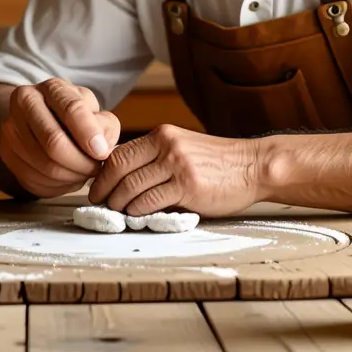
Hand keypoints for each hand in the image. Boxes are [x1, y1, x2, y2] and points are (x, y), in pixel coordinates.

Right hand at [0, 78, 120, 197]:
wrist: (43, 119)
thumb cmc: (75, 117)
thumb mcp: (96, 112)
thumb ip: (104, 126)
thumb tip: (101, 149)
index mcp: (52, 88)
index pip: (71, 109)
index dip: (89, 134)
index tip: (102, 153)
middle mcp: (25, 102)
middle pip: (53, 142)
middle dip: (81, 162)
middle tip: (96, 169)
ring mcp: (11, 129)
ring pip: (45, 165)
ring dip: (71, 176)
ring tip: (83, 172)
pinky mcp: (7, 153)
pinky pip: (35, 180)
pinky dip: (57, 185)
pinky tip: (68, 177)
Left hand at [88, 124, 262, 216]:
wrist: (253, 166)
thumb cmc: (219, 164)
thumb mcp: (182, 149)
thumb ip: (156, 159)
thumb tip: (122, 181)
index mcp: (162, 135)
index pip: (118, 154)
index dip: (102, 175)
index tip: (98, 189)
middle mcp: (167, 146)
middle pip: (118, 169)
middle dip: (104, 192)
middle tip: (101, 205)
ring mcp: (177, 165)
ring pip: (131, 187)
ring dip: (119, 205)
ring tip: (119, 214)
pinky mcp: (188, 186)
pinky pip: (150, 201)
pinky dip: (138, 212)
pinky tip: (138, 216)